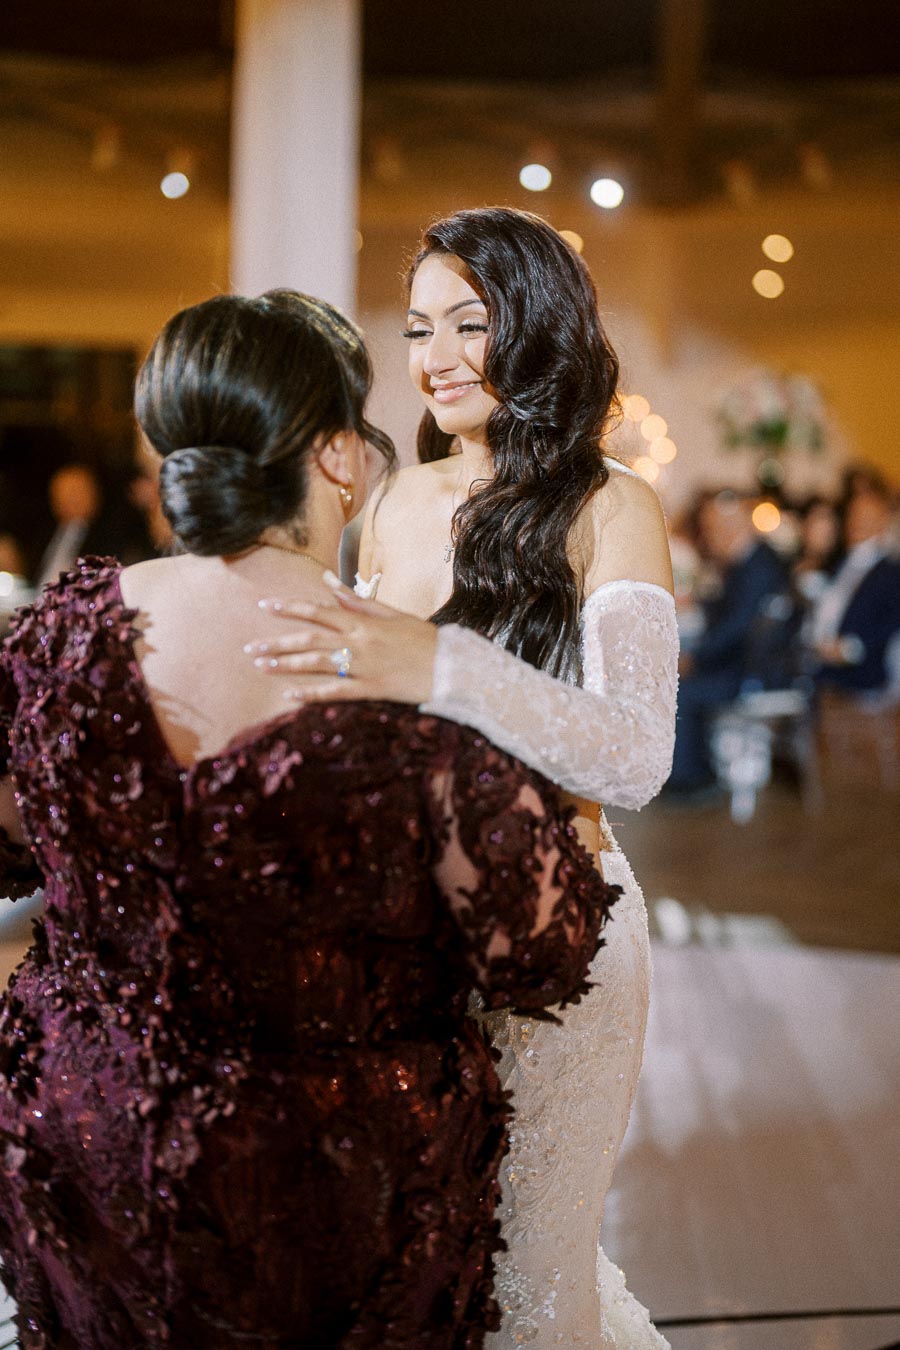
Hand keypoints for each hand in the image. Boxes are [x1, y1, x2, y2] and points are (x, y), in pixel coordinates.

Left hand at [245, 571, 437, 704]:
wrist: (452, 666)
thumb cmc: (422, 638)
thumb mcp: (391, 613)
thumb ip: (356, 599)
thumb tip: (327, 580)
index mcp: (364, 621)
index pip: (319, 610)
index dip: (290, 608)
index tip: (264, 606)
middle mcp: (360, 642)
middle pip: (311, 639)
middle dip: (278, 642)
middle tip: (250, 647)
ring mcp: (365, 666)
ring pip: (318, 663)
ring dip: (287, 665)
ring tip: (262, 666)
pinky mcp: (372, 689)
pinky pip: (337, 691)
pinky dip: (313, 693)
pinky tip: (290, 695)